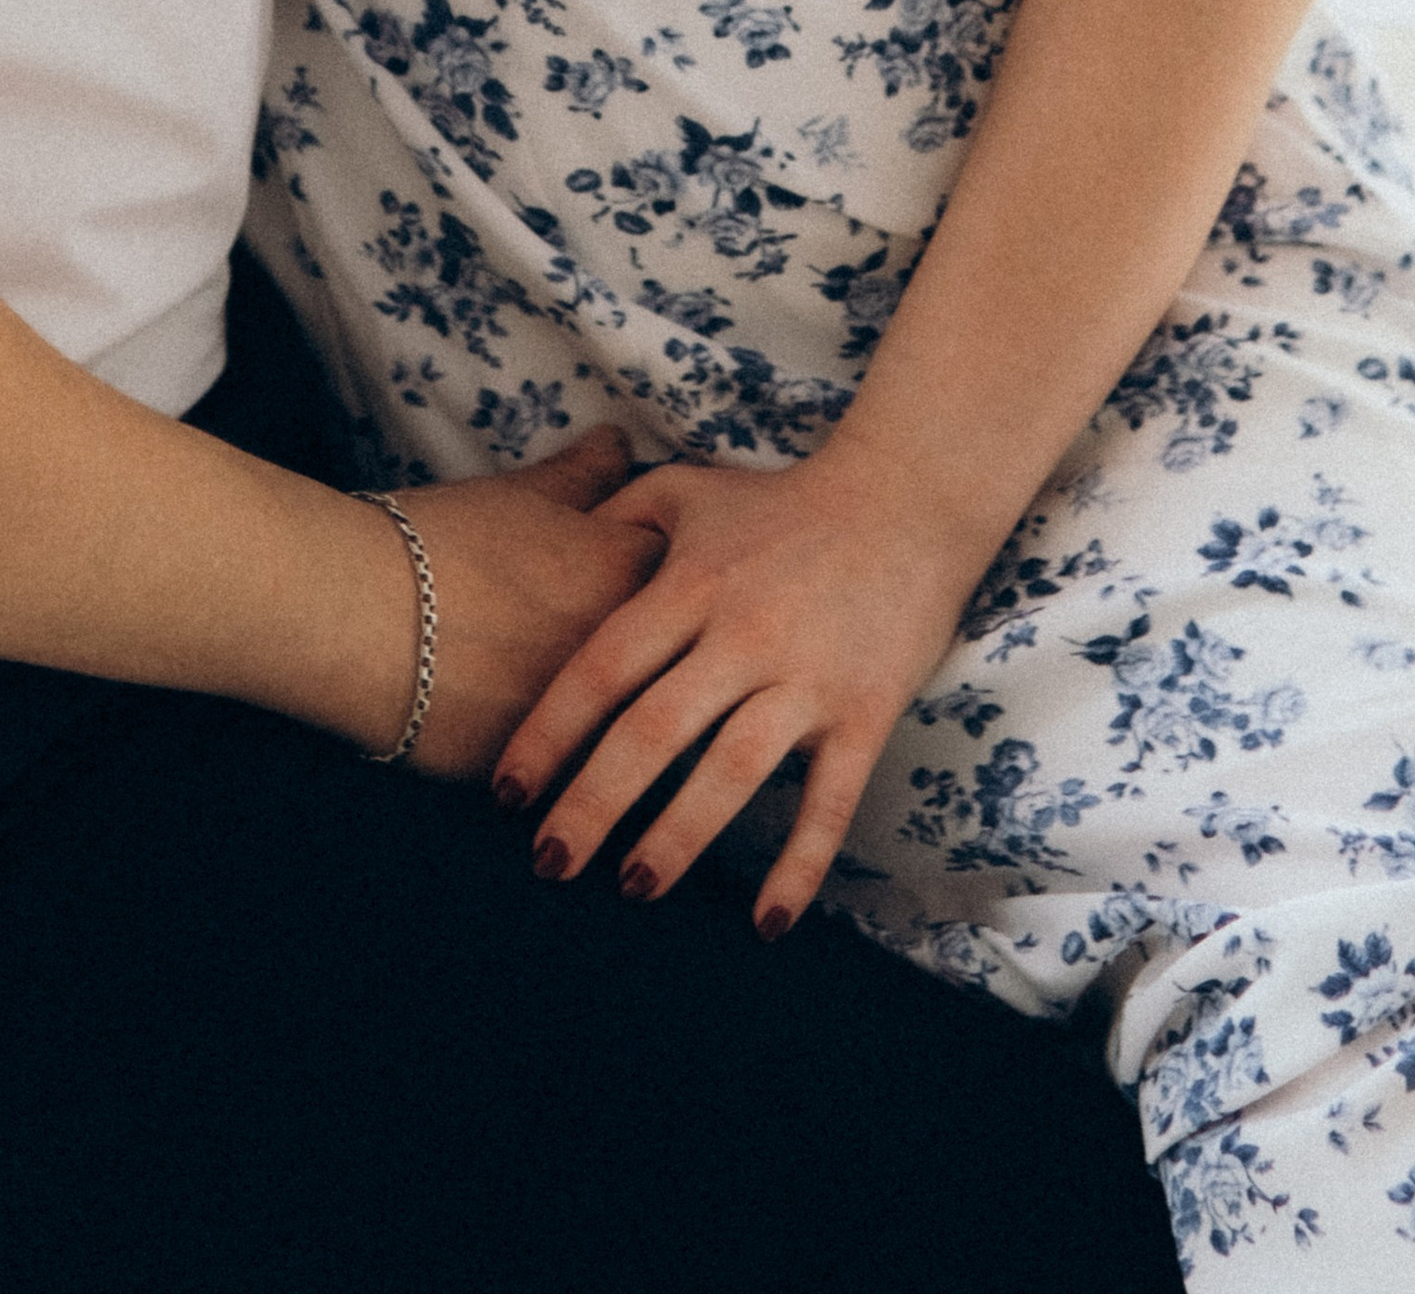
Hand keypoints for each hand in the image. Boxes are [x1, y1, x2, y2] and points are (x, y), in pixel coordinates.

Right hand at [388, 428, 665, 780]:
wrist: (361, 614)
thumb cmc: (442, 537)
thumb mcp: (522, 492)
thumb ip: (583, 472)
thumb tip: (617, 440)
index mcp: (631, 575)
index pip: (695, 585)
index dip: (684, 587)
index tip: (671, 594)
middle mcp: (629, 655)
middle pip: (678, 673)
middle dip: (671, 676)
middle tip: (647, 671)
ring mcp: (587, 721)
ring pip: (629, 739)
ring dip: (624, 736)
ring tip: (609, 734)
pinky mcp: (539, 776)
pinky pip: (571, 780)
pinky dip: (567, 773)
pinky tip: (551, 768)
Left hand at [490, 454, 982, 933]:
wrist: (907, 499)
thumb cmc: (784, 502)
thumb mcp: (691, 490)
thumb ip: (619, 513)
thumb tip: (555, 545)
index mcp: (691, 585)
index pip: (604, 667)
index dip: (550, 732)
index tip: (507, 793)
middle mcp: (742, 635)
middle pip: (653, 731)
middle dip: (594, 804)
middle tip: (550, 863)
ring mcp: (806, 678)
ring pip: (731, 772)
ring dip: (678, 838)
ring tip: (634, 887)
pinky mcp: (864, 713)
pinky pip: (829, 802)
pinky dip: (799, 865)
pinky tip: (766, 923)